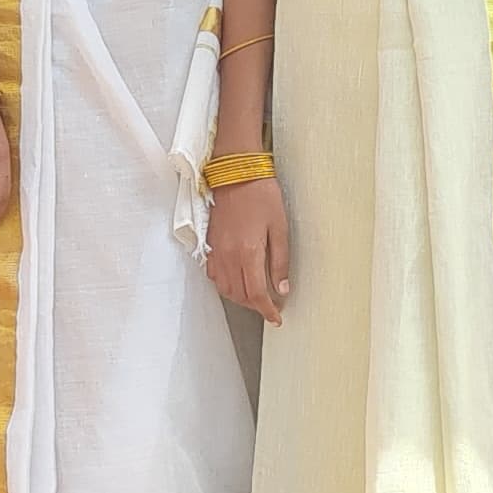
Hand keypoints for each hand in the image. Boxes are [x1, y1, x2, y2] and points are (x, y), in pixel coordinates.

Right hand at [207, 174, 291, 323]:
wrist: (236, 174)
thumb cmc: (262, 196)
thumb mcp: (280, 227)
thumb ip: (280, 261)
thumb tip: (282, 288)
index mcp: (248, 253)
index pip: (256, 294)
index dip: (267, 310)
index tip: (277, 317)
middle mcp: (229, 257)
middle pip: (240, 296)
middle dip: (256, 306)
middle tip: (272, 306)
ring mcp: (217, 252)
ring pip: (226, 289)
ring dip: (241, 298)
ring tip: (258, 297)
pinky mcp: (210, 246)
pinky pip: (215, 276)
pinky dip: (227, 286)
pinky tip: (239, 281)